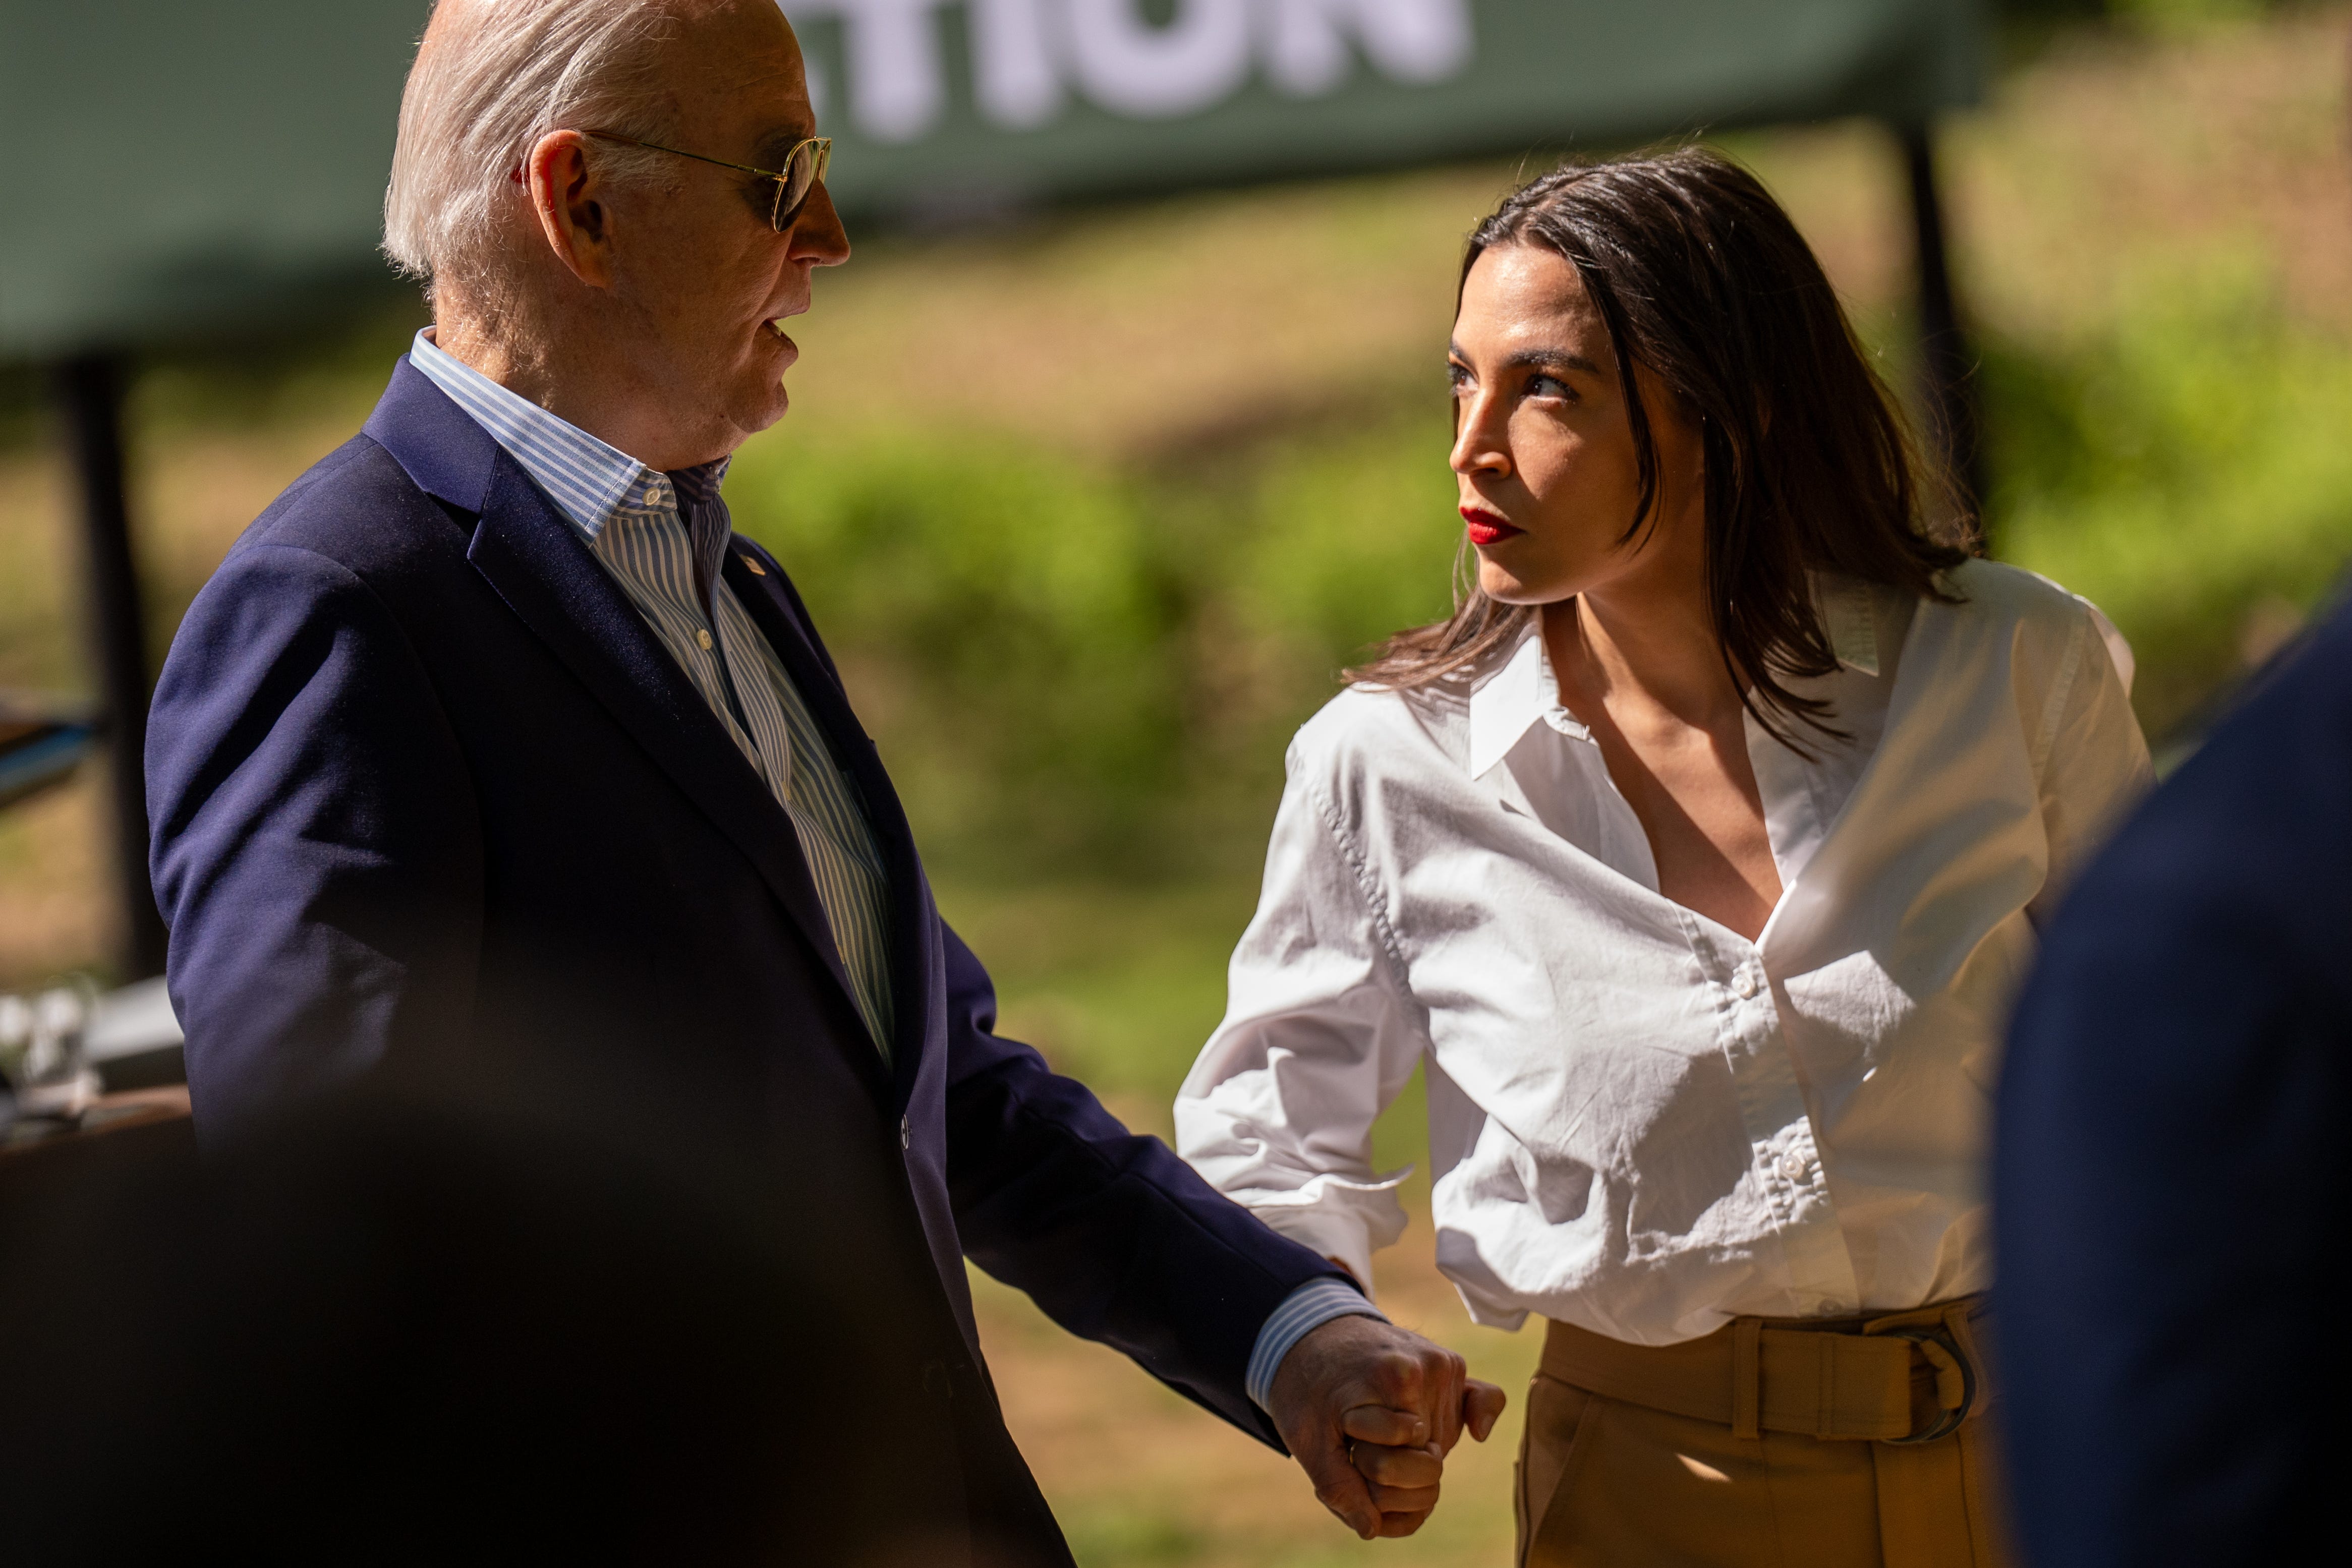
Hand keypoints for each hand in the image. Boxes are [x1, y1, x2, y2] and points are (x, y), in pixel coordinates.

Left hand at [1266, 1313, 1507, 1538]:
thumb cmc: (1308, 1389)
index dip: (1363, 1469)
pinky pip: (1483, 1400)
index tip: (1345, 1444)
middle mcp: (1425, 1366)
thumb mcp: (1306, 1438)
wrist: (1311, 1333)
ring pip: (1443, 1445)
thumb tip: (1373, 1528)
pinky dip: (1475, 1418)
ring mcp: (1442, 1363)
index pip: (1391, 1467)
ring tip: (1376, 1427)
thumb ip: (1337, 1486)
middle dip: (1390, 1469)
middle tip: (1359, 1443)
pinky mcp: (1451, 1364)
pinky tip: (1473, 1431)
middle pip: (1426, 1462)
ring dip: (1414, 1451)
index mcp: (1390, 1379)